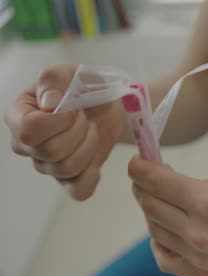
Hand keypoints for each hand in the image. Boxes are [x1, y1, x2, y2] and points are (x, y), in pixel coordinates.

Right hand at [4, 64, 124, 200]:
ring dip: (89, 147)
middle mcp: (26, 144)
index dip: (58, 121)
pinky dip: (91, 176)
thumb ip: (55, 78)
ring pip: (66, 169)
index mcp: (19, 115)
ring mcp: (46, 164)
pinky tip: (95, 160)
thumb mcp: (71, 72)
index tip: (72, 107)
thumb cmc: (83, 86)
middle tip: (85, 117)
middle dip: (78, 131)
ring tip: (91, 130)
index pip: (29, 131)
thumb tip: (50, 104)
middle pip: (51, 152)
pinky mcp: (69, 179)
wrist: (107, 105)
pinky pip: (78, 190)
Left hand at [128, 156, 207, 275]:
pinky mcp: (204, 273)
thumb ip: (194, 183)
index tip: (136, 162)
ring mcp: (200, 256)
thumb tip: (164, 182)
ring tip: (165, 201)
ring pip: (155, 230)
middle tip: (150, 178)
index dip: (139, 168)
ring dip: (153, 211)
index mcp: (207, 202)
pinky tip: (167, 229)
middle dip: (144, 187)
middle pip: (149, 205)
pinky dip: (160, 242)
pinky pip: (165, 259)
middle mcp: (198, 232)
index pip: (155, 182)